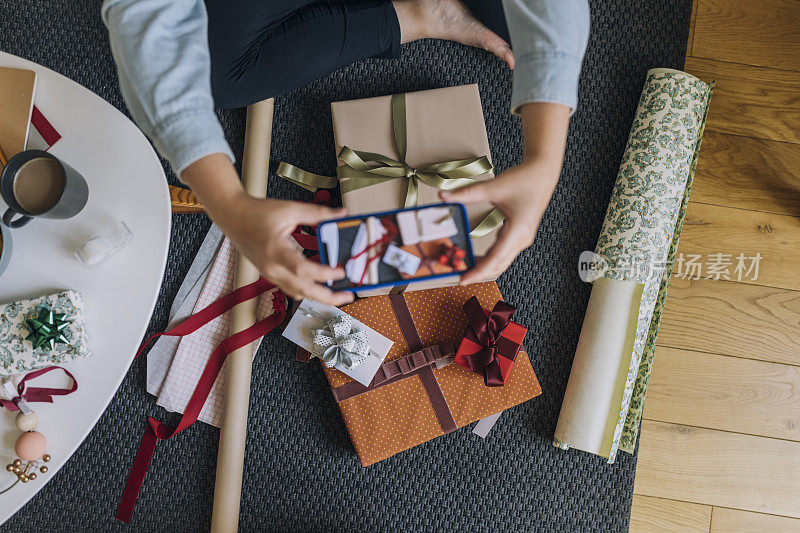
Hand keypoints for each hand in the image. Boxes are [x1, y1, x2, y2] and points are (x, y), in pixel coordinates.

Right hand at [182, 154, 353, 306]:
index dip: (324, 274)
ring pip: (297, 293)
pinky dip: (308, 290)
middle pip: (302, 290)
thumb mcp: (289, 209)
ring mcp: (270, 274)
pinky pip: (291, 289)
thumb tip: (341, 214)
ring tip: (339, 292)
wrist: (233, 217)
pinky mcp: (270, 275)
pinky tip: (321, 285)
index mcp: (275, 250)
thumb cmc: (257, 212)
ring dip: (319, 296)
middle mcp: (271, 267)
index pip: (302, 270)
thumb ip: (317, 213)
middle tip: (349, 294)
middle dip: (328, 297)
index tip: (341, 271)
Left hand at [440, 102, 570, 284]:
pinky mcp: (520, 235)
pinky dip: (490, 257)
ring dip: (484, 266)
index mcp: (517, 231)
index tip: (463, 279)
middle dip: (479, 272)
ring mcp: (523, 239)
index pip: (495, 259)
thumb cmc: (523, 180)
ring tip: (465, 267)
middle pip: (499, 265)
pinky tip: (477, 257)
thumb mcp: (492, 188)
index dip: (478, 271)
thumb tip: (444, 196)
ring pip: (502, 261)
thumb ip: (466, 194)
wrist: (542, 173)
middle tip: (458, 275)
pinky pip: (504, 253)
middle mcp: (522, 239)